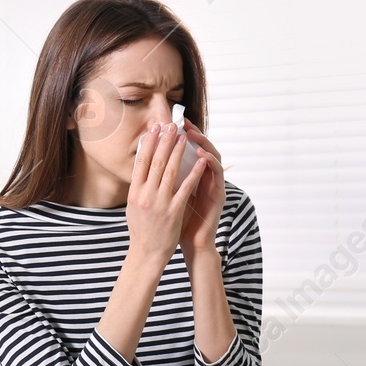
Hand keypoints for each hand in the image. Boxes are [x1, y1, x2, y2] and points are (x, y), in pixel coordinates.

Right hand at [127, 118, 209, 272]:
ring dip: (179, 152)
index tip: (154, 129)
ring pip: (170, 171)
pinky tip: (200, 161)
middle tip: (171, 126)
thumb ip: (138, 189)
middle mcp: (145, 195)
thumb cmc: (141, 231)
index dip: (149, 144)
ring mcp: (159, 202)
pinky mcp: (173, 210)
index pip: (141, 162)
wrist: (147, 253)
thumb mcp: (133, 207)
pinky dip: (194, 173)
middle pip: (156, 162)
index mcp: (134, 192)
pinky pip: (186, 187)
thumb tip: (141, 170)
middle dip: (164, 141)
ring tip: (185, 137)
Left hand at [176, 119, 223, 255]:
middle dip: (192, 134)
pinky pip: (217, 175)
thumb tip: (146, 166)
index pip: (186, 151)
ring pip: (212, 157)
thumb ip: (163, 181)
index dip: (177, 138)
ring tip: (192, 134)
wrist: (191, 243)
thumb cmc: (177, 222)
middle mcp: (204, 178)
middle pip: (200, 149)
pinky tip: (203, 155)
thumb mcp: (167, 197)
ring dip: (203, 144)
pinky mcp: (219, 194)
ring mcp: (213, 185)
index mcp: (191, 177)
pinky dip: (211, 163)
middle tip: (182, 121)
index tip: (166, 125)